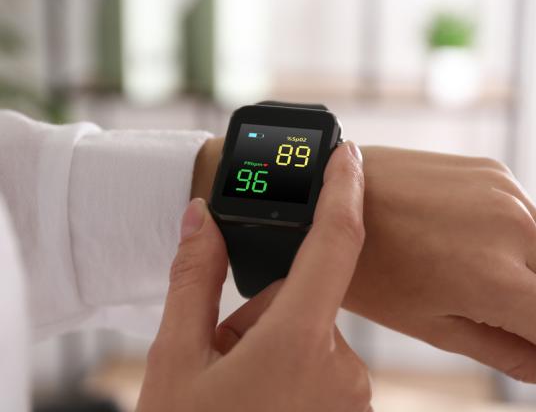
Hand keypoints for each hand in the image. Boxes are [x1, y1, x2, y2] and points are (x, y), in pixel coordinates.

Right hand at [138, 142, 371, 411]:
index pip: (335, 245)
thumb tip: (199, 218)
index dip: (343, 192)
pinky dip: (292, 364)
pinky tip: (261, 396)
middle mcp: (341, 369)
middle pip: (304, 296)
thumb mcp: (176, 360)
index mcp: (297, 345)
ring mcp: (350, 395)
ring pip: (311, 330)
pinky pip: (323, 359)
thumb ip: (193, 278)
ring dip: (276, 341)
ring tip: (240, 384)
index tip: (348, 156)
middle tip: (226, 352)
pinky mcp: (351, 408)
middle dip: (265, 310)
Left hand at [345, 146, 535, 399]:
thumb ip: (517, 354)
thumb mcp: (436, 325)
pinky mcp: (495, 171)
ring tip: (486, 285)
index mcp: (495, 277)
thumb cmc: (369, 268)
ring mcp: (506, 192)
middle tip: (511, 326)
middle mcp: (513, 227)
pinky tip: (481, 249)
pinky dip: (526, 246)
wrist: (332, 195)